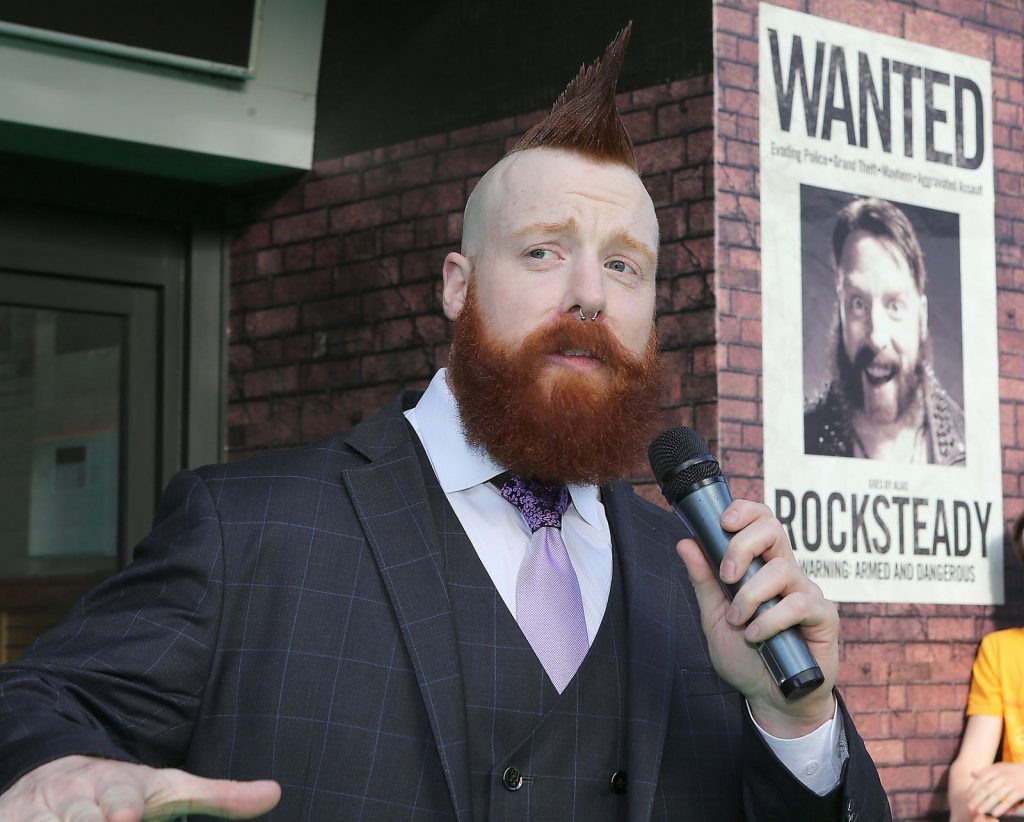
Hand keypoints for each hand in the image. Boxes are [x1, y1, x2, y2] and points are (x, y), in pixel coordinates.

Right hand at [0, 755, 279, 820]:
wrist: (56, 773)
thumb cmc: (124, 792)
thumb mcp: (169, 789)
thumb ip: (219, 796)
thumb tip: (276, 793)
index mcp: (119, 787)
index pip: (120, 796)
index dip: (122, 806)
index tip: (127, 816)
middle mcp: (76, 800)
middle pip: (77, 817)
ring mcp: (38, 816)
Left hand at [676, 499, 838, 736]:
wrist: (770, 698)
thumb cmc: (745, 656)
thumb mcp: (713, 617)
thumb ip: (703, 581)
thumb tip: (686, 542)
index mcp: (762, 566)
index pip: (761, 521)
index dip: (745, 511)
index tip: (723, 523)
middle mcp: (787, 572)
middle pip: (773, 529)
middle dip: (742, 546)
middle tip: (726, 577)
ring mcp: (807, 592)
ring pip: (781, 570)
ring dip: (750, 595)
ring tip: (737, 621)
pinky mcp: (823, 617)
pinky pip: (799, 604)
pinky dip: (771, 619)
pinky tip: (756, 635)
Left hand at [967, 762, 1023, 818]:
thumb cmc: (1014, 771)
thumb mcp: (1001, 767)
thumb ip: (987, 771)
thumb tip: (972, 774)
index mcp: (996, 769)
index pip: (981, 779)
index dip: (974, 788)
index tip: (967, 797)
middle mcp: (1003, 775)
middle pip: (987, 788)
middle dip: (977, 798)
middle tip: (970, 806)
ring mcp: (1012, 783)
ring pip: (996, 795)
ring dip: (986, 804)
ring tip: (979, 811)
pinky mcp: (1020, 791)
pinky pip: (1009, 800)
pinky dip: (1001, 807)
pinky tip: (994, 813)